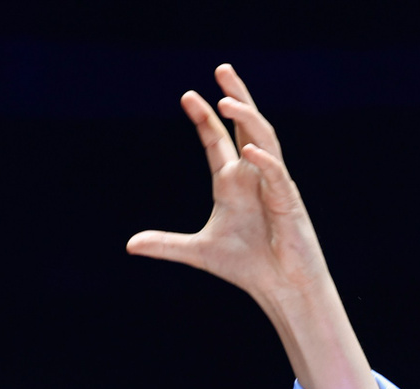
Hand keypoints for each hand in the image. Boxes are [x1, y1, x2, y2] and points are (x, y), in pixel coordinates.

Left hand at [127, 64, 382, 388]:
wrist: (280, 288)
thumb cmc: (247, 266)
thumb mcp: (197, 252)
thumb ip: (166, 245)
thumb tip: (130, 245)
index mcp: (233, 182)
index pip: (218, 141)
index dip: (205, 119)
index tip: (187, 97)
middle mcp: (255, 177)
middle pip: (248, 126)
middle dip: (236, 97)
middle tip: (221, 69)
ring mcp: (275, 187)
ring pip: (265, 142)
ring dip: (249, 120)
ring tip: (227, 102)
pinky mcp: (290, 205)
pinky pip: (278, 178)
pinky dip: (266, 164)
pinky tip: (248, 151)